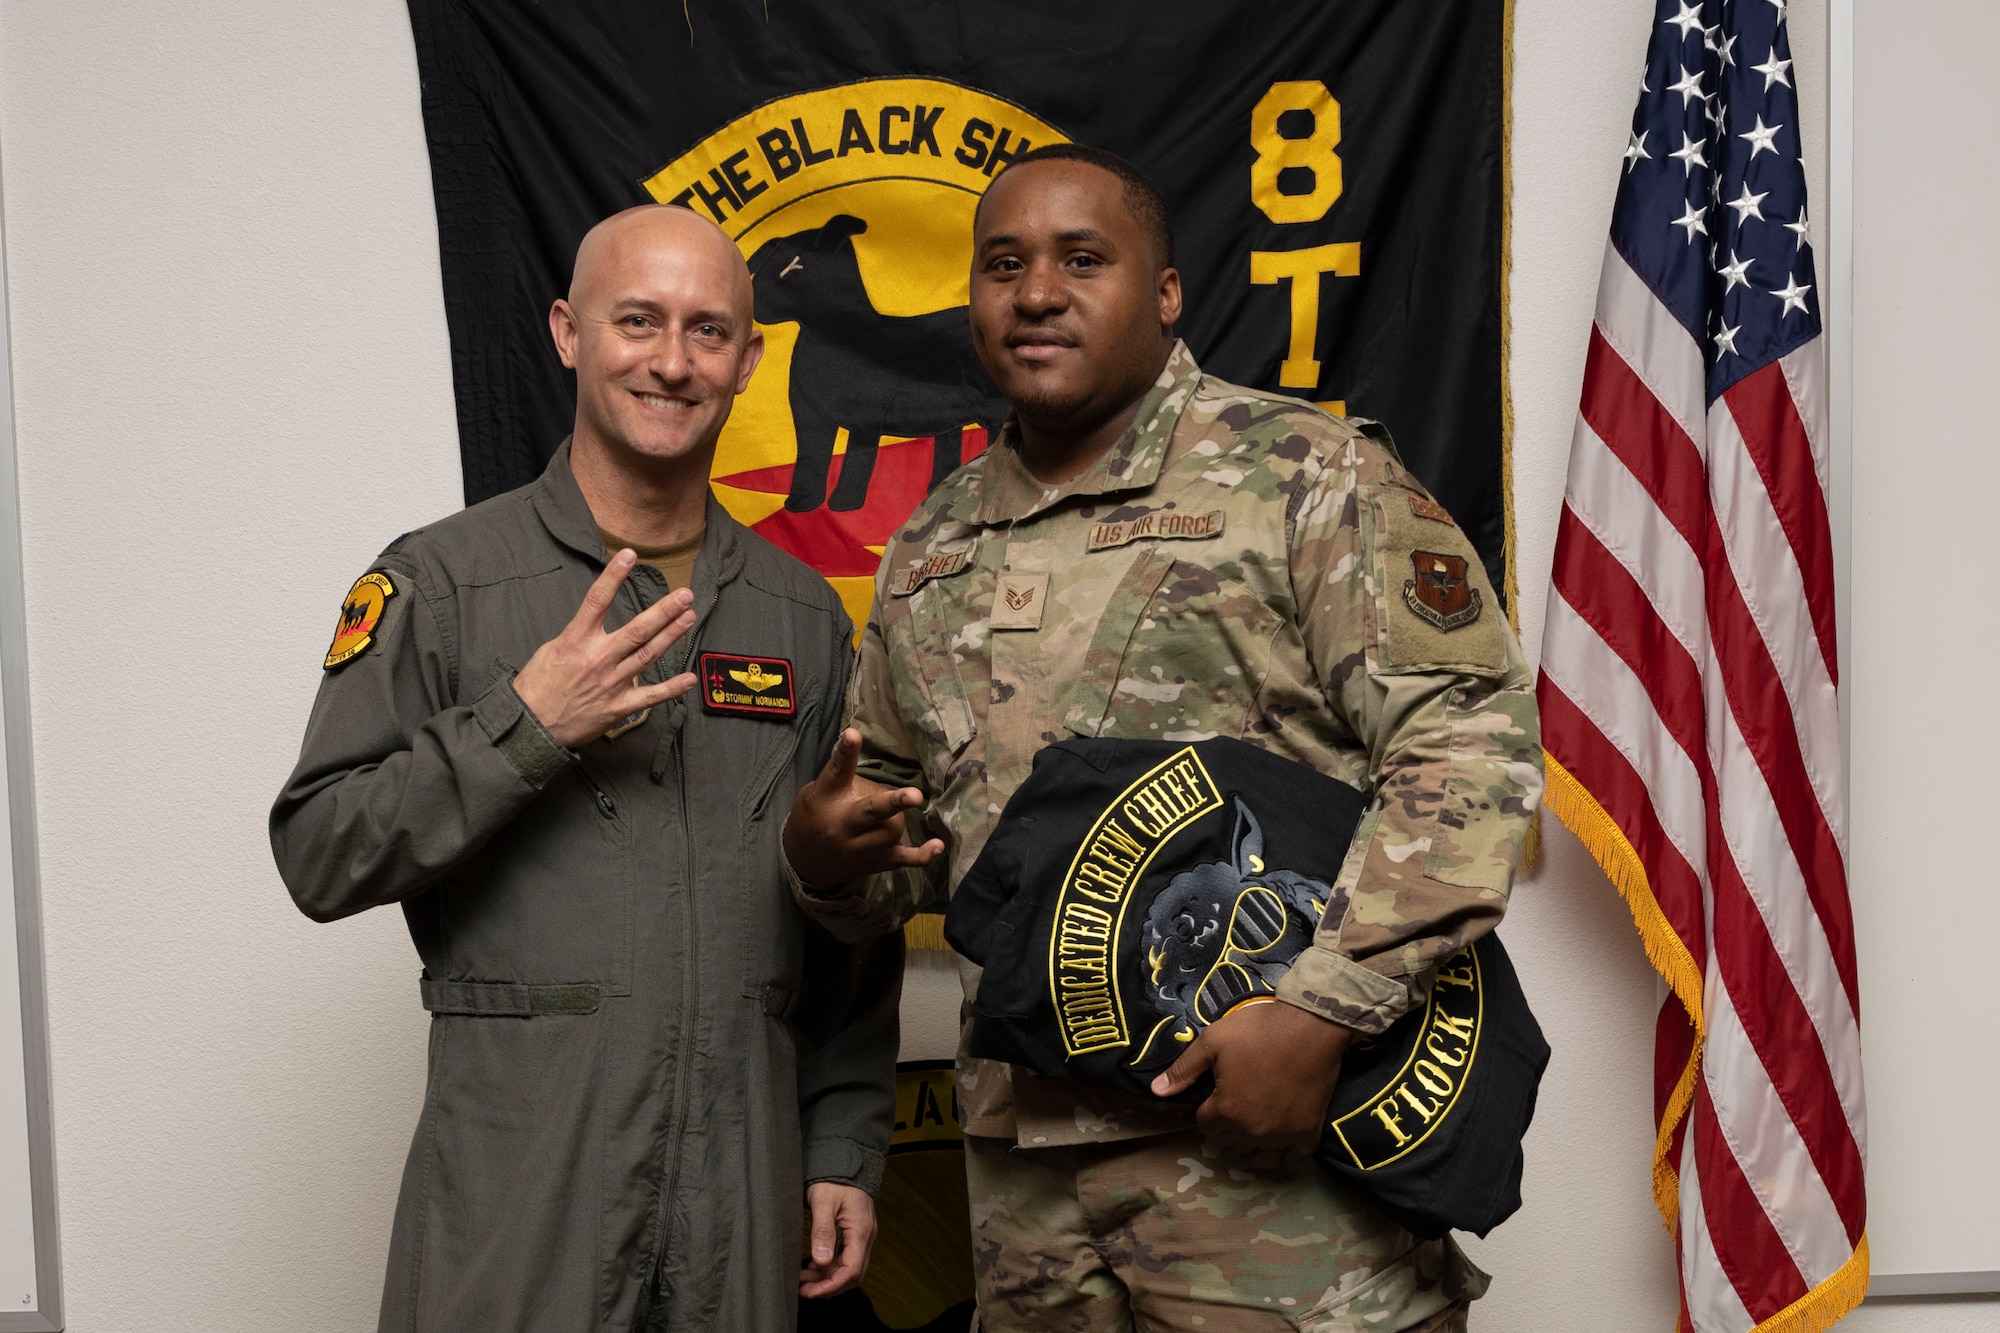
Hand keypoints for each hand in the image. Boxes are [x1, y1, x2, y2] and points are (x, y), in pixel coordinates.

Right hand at [512, 550, 699, 748]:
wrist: (531, 726)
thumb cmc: (537, 687)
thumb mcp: (550, 650)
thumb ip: (577, 635)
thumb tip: (593, 623)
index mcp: (576, 641)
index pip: (597, 600)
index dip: (614, 576)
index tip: (630, 556)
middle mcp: (598, 659)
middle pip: (637, 630)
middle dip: (664, 611)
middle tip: (685, 594)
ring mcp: (611, 683)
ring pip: (648, 655)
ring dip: (671, 635)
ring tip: (689, 617)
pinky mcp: (618, 707)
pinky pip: (650, 697)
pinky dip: (671, 689)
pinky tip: (689, 678)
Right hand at [783, 728, 944, 887]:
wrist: (804, 859)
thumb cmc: (817, 812)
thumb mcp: (821, 789)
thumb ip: (848, 778)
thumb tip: (881, 774)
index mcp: (828, 796)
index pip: (837, 771)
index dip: (846, 752)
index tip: (853, 735)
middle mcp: (844, 824)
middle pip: (870, 812)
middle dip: (893, 803)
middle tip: (914, 795)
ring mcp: (861, 848)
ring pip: (893, 830)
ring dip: (896, 818)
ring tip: (881, 818)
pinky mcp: (877, 863)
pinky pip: (903, 860)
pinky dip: (922, 855)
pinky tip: (938, 845)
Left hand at [800, 1181, 876, 1298]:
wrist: (844, 1159)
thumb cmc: (834, 1177)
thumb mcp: (823, 1202)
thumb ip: (823, 1231)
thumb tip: (821, 1261)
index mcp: (861, 1230)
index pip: (852, 1270)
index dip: (831, 1286)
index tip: (811, 1292)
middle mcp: (865, 1236)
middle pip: (852, 1274)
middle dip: (828, 1286)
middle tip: (804, 1290)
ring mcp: (861, 1234)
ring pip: (848, 1267)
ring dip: (827, 1277)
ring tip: (803, 1280)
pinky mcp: (854, 1232)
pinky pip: (845, 1256)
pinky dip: (829, 1265)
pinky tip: (813, 1266)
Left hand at [1150, 999, 1352, 1153]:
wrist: (1312, 1026)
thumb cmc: (1258, 1030)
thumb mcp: (1213, 1042)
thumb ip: (1184, 1070)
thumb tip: (1156, 1091)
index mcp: (1226, 1111)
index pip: (1205, 1124)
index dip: (1208, 1105)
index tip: (1219, 1088)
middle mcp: (1252, 1131)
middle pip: (1232, 1136)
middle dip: (1231, 1119)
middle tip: (1243, 1090)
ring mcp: (1283, 1135)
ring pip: (1261, 1143)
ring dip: (1258, 1129)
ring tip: (1264, 1100)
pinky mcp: (1310, 1131)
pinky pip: (1295, 1147)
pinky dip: (1290, 1136)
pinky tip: (1289, 1115)